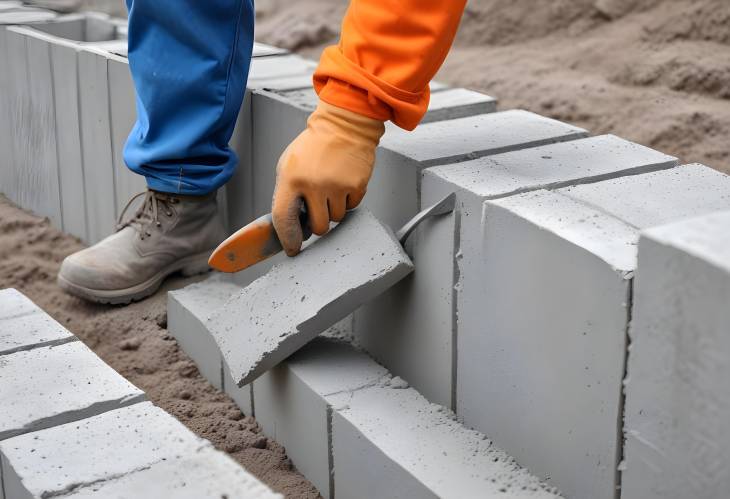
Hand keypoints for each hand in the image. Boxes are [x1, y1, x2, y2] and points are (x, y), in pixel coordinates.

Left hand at [272, 100, 384, 255]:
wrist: (344, 125)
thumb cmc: (313, 146)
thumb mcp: (288, 165)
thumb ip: (287, 193)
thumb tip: (290, 224)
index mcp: (291, 179)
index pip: (284, 219)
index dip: (287, 238)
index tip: (293, 249)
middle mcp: (314, 185)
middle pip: (317, 227)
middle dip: (316, 224)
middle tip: (316, 210)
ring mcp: (337, 186)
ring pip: (335, 220)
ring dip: (332, 211)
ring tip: (330, 189)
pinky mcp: (357, 185)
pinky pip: (351, 208)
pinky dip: (347, 201)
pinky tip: (342, 183)